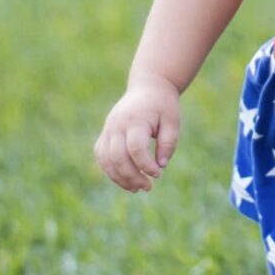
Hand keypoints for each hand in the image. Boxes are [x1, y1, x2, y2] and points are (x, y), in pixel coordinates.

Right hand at [94, 76, 180, 192]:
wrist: (149, 86)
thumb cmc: (163, 105)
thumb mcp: (173, 122)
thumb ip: (168, 143)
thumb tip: (160, 166)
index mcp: (136, 120)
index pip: (135, 148)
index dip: (145, 166)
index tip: (158, 174)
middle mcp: (117, 124)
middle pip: (117, 157)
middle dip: (131, 176)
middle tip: (148, 187)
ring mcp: (108, 128)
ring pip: (105, 159)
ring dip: (119, 178)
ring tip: (136, 188)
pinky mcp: (105, 132)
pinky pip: (101, 155)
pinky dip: (110, 170)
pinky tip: (125, 179)